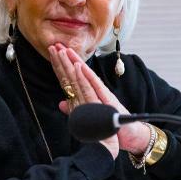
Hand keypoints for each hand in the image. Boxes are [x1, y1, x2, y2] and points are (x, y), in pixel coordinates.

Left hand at [48, 44, 150, 158]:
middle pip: (76, 73)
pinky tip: (80, 67)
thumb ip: (76, 109)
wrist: (129, 135)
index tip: (52, 53)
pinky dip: (86, 77)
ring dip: (74, 63)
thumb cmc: (110, 125)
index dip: (61, 66)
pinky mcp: (107, 100)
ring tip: (65, 50)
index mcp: (88, 95)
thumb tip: (61, 103)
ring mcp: (101, 94)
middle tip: (55, 44)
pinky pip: (94, 87)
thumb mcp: (90, 116)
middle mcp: (94, 91)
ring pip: (84, 76)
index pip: (71, 78)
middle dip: (65, 59)